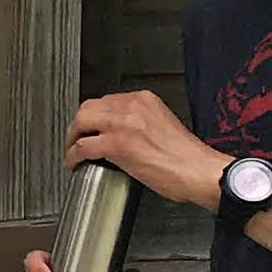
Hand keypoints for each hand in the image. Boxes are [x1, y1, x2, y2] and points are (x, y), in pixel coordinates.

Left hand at [63, 89, 222, 212]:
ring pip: (81, 123)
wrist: (199, 170)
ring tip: (72, 150)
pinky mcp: (116, 144)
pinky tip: (74, 162)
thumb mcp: (163, 125)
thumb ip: (140, 122)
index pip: (107, 101)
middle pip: (89, 108)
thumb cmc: (187, 157)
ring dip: (72, 138)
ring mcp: (122, 124)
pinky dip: (73, 155)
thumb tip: (121, 132)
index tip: (92, 127)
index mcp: (144, 100)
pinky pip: (83, 146)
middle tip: (76, 137)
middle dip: (79, 124)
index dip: (94, 116)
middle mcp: (132, 107)